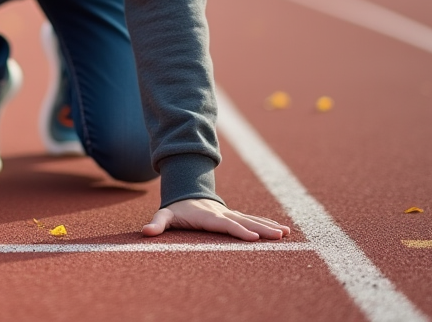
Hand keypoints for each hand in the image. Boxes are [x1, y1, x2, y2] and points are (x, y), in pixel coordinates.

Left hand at [141, 198, 290, 240]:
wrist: (187, 193)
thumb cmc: (177, 209)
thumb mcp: (166, 215)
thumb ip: (157, 223)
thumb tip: (145, 232)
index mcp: (208, 217)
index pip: (225, 225)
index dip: (238, 231)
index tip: (253, 238)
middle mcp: (223, 214)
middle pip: (245, 222)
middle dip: (261, 229)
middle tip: (279, 235)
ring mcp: (231, 214)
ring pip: (253, 220)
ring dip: (269, 226)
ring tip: (286, 233)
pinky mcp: (236, 216)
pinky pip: (254, 220)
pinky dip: (268, 224)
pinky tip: (283, 230)